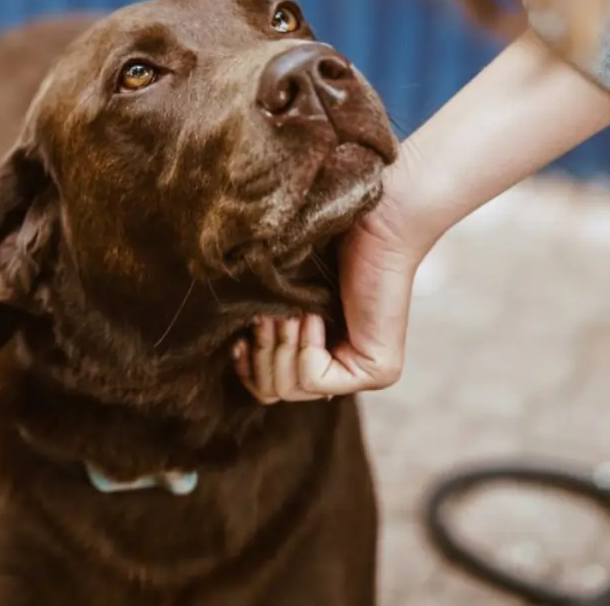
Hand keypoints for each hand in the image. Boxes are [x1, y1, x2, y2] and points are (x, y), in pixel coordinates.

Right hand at [233, 180, 425, 402]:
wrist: (369, 218)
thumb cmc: (321, 240)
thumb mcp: (279, 292)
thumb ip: (259, 323)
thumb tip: (230, 348)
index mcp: (319, 350)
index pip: (268, 388)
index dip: (246, 366)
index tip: (237, 339)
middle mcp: (343, 367)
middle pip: (273, 392)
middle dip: (261, 352)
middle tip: (267, 315)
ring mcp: (364, 373)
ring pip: (289, 389)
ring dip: (280, 345)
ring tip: (291, 311)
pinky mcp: (379, 370)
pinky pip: (313, 379)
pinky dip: (305, 346)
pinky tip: (315, 314)